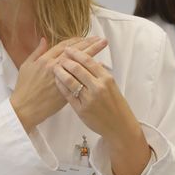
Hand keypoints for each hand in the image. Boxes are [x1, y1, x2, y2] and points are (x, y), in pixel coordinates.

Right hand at [11, 37, 106, 132]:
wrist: (25, 109)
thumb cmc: (23, 89)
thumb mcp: (26, 67)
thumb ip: (36, 52)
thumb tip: (44, 40)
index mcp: (45, 61)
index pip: (64, 46)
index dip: (76, 40)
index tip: (85, 37)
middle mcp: (55, 67)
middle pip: (76, 52)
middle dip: (90, 43)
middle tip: (101, 39)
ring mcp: (62, 79)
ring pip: (81, 63)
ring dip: (93, 53)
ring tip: (103, 46)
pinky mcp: (67, 89)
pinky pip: (82, 77)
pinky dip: (91, 70)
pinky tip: (100, 64)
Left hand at [52, 49, 151, 174]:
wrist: (119, 126)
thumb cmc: (116, 104)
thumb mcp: (112, 86)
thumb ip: (101, 74)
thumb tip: (93, 61)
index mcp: (106, 79)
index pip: (89, 61)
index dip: (76, 53)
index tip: (68, 49)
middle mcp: (98, 87)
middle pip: (78, 69)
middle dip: (66, 60)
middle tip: (59, 56)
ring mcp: (89, 99)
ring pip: (70, 81)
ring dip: (60, 72)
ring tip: (54, 66)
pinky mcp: (81, 109)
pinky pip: (68, 95)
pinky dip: (61, 86)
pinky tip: (56, 80)